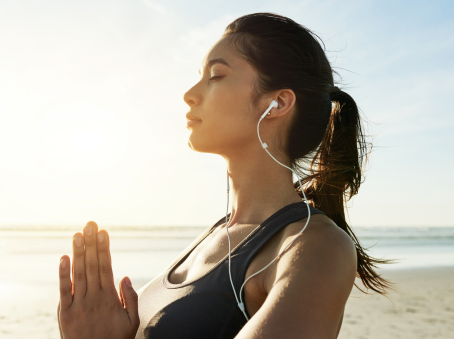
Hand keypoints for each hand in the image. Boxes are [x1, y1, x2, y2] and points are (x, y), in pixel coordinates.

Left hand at [57, 221, 139, 338]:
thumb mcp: (132, 322)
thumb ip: (131, 299)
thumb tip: (125, 276)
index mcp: (110, 298)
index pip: (106, 267)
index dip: (104, 248)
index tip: (103, 232)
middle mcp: (93, 298)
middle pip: (92, 265)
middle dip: (91, 244)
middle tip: (90, 225)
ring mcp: (78, 304)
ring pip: (79, 273)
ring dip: (78, 252)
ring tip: (78, 234)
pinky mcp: (65, 313)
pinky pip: (64, 290)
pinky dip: (63, 274)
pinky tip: (64, 257)